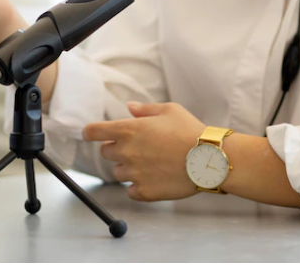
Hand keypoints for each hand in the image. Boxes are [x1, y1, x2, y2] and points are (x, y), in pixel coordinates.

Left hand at [82, 102, 205, 201]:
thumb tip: (129, 107)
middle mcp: (126, 152)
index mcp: (129, 130)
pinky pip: (131, 191)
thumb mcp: (169, 110)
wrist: (209, 158)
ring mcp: (134, 174)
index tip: (91, 134)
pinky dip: (138, 186)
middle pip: (106, 153)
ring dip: (128, 168)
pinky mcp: (144, 191)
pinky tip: (154, 178)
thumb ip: (145, 109)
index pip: (94, 131)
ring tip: (150, 164)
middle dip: (117, 149)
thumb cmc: (190, 130)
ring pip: (118, 173)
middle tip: (137, 148)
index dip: (90, 132)